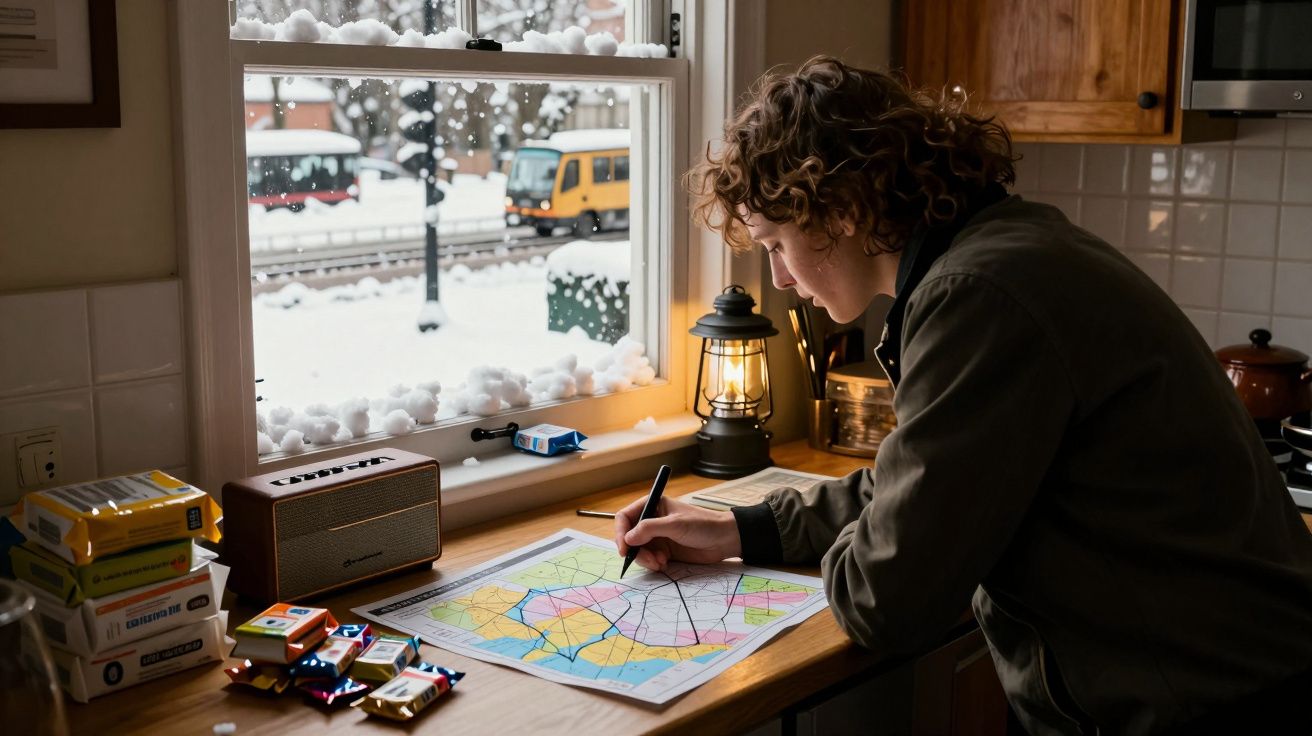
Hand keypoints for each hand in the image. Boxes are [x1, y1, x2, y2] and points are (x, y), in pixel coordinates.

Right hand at [614, 496, 742, 572]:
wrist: (724, 540)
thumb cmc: (703, 525)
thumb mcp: (675, 524)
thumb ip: (649, 529)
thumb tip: (628, 538)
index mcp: (652, 505)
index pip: (625, 517)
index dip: (621, 533)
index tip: (624, 549)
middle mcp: (652, 520)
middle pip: (629, 537)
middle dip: (636, 551)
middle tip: (649, 560)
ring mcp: (658, 536)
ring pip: (639, 550)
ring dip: (646, 559)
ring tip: (661, 563)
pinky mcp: (664, 550)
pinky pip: (649, 559)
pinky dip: (653, 564)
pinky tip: (665, 564)